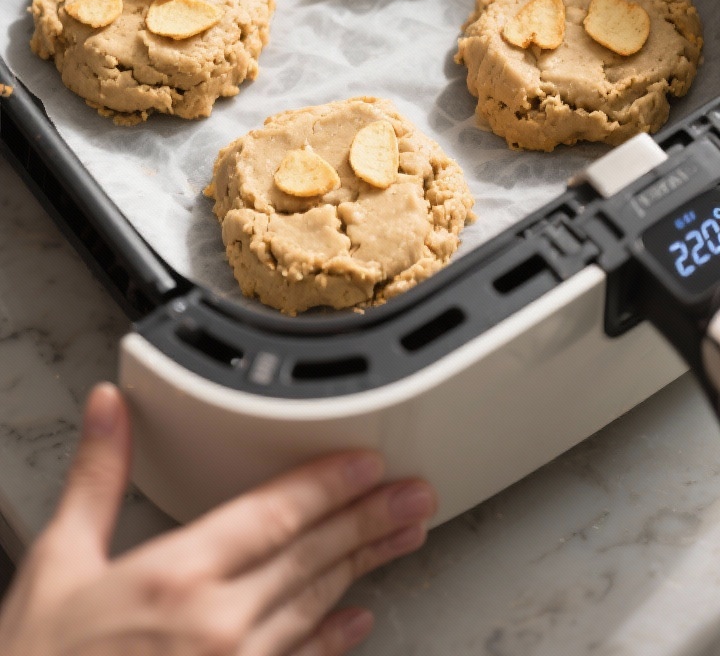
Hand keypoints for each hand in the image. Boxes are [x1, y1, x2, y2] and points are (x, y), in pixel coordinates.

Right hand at [0, 384, 435, 654]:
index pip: (274, 514)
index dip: (328, 483)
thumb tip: (110, 409)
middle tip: (415, 495)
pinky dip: (334, 640)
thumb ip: (97, 480)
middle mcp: (218, 625)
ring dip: (363, 567)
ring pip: (315, 606)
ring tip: (403, 538)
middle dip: (369, 520)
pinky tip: (360, 620)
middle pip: (310, 557)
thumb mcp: (58, 564)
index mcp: (177, 576)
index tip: (369, 463)